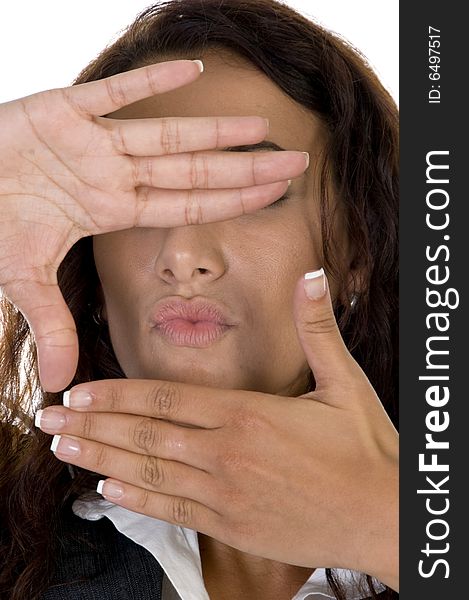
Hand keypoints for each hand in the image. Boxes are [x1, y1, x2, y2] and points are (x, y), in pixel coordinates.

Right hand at [0, 59, 307, 391]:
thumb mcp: (23, 278)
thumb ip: (51, 323)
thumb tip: (61, 382)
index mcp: (112, 209)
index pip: (187, 207)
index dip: (232, 202)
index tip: (274, 198)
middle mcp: (114, 174)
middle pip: (192, 172)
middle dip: (243, 169)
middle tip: (296, 164)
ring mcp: (93, 141)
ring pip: (164, 134)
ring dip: (212, 131)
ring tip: (261, 127)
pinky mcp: (63, 109)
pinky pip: (113, 92)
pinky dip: (148, 82)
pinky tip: (191, 71)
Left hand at [36, 269, 397, 590]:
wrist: (384, 515)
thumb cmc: (365, 448)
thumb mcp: (345, 381)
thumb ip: (317, 328)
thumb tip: (312, 275)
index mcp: (249, 414)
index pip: (166, 399)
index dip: (117, 395)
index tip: (78, 392)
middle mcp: (228, 454)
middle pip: (145, 435)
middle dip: (91, 426)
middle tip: (46, 418)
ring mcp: (226, 494)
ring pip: (149, 473)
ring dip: (99, 459)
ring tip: (61, 449)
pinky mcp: (233, 525)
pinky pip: (173, 510)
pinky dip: (136, 499)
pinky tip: (107, 491)